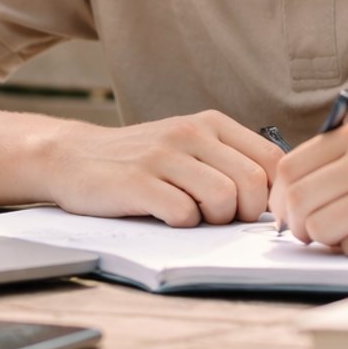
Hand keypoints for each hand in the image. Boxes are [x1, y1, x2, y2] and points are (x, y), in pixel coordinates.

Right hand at [44, 111, 284, 227]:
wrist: (72, 157)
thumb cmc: (139, 160)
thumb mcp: (188, 146)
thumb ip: (228, 161)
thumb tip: (275, 200)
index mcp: (210, 124)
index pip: (272, 159)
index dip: (272, 195)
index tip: (253, 212)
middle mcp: (189, 133)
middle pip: (253, 183)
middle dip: (244, 213)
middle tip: (220, 218)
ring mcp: (162, 156)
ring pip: (224, 198)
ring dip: (213, 220)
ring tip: (191, 215)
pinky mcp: (137, 182)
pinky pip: (183, 213)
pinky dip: (181, 224)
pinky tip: (165, 216)